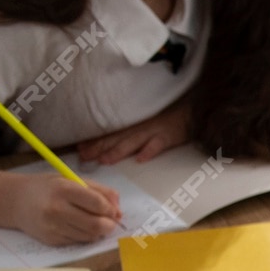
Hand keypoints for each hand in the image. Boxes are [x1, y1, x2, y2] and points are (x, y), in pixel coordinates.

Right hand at [0, 173, 119, 245]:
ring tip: (92, 221)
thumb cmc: (48, 188)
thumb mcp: (71, 180)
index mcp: (63, 189)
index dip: (111, 209)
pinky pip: (79, 242)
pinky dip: (85, 236)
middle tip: (109, 221)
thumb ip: (99, 190)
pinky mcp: (52, 240)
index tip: (112, 210)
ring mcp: (53, 226)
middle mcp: (57, 209)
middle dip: (110, 225)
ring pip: (90, 236)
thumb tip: (119, 209)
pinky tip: (77, 226)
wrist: (15, 200)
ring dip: (98, 232)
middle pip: (97, 225)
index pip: (98, 204)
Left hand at [76, 100, 191, 164]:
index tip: (79, 149)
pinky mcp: (167, 137)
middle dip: (98, 148)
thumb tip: (109, 140)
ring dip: (118, 151)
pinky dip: (149, 151)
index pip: (109, 133)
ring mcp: (153, 132)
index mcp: (131, 124)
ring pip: (131, 142)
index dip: (94, 141)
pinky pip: (157, 145)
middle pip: (115, 139)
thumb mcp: (144, 119)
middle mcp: (138, 128)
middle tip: (84, 158)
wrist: (189, 110)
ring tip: (105, 160)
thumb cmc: (167, 115)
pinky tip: (141, 159)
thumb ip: (130, 129)